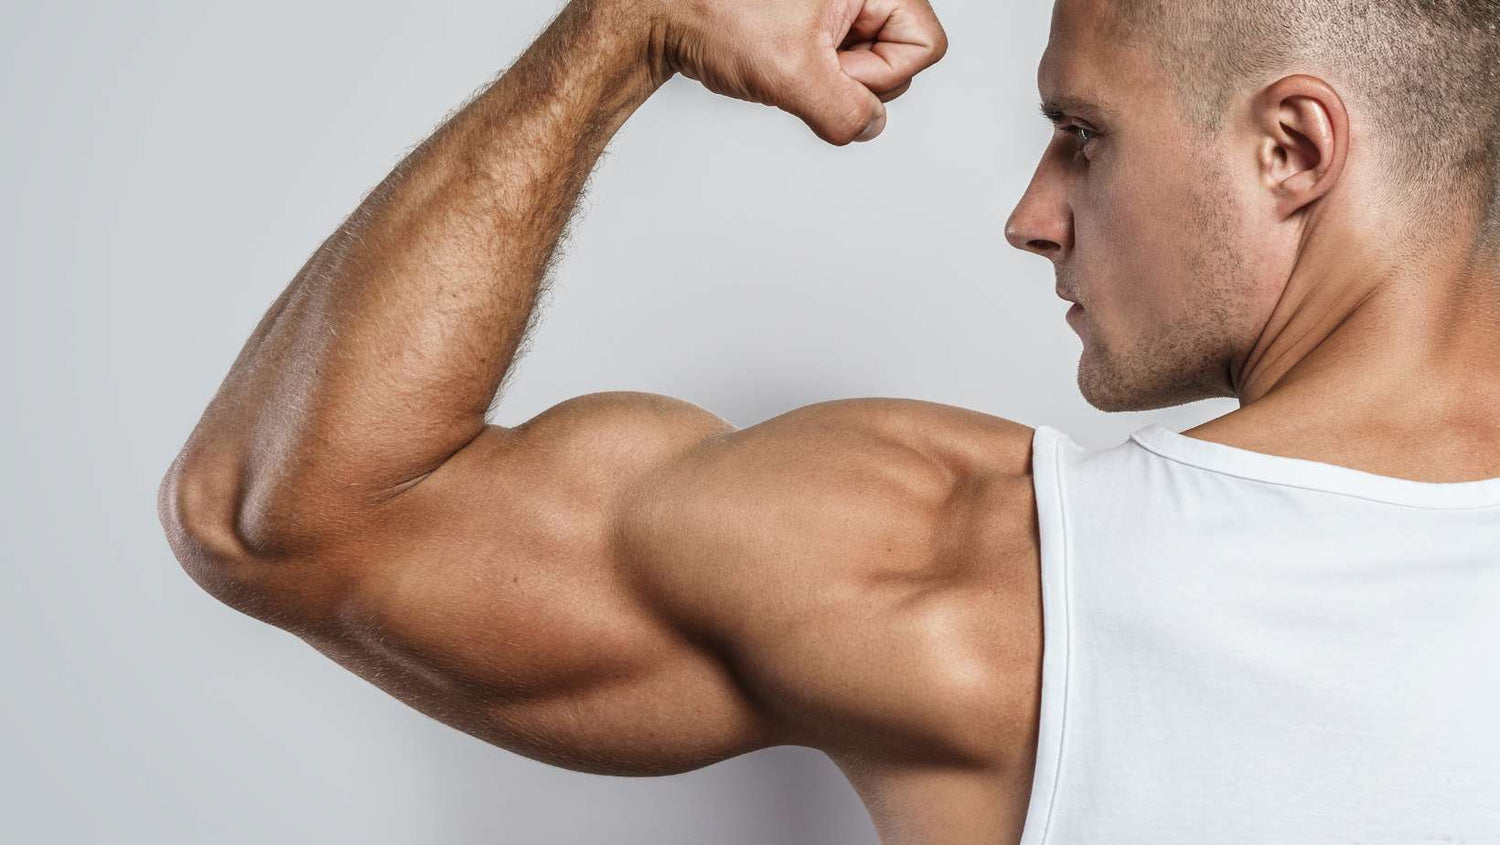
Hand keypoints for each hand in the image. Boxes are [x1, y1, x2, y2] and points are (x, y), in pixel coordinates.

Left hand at [646, 0, 947, 144]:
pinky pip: (838, 64)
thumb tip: (868, 127)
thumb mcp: (789, 74)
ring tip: (783, 57)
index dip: (880, 74)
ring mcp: (837, 6)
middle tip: (801, 61)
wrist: (658, 9)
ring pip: (866, 66)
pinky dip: (811, 76)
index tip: (830, 67)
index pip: (924, 45)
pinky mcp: (815, 22)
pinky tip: (778, 61)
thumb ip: (845, 112)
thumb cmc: (714, 13)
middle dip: (852, 76)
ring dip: (828, 79)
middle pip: (898, 57)